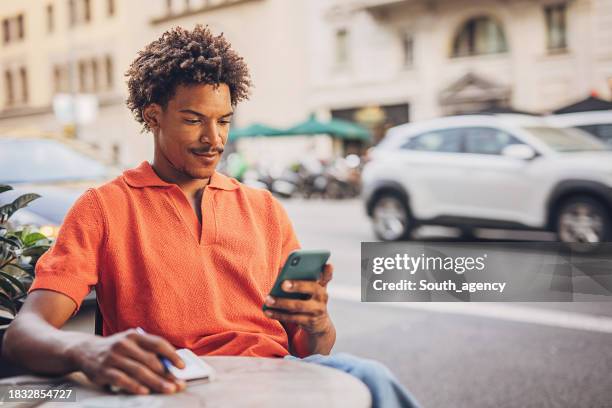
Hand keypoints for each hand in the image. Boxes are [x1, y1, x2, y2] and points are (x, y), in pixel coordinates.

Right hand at [71, 329, 186, 394]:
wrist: (85, 351)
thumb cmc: (116, 349)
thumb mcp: (131, 344)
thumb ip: (147, 352)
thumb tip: (170, 367)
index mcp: (134, 335)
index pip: (158, 344)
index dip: (172, 355)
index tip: (182, 367)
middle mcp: (124, 344)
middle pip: (151, 360)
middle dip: (167, 374)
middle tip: (178, 384)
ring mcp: (113, 357)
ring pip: (139, 371)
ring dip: (156, 382)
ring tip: (168, 389)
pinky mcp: (103, 371)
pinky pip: (122, 380)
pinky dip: (135, 386)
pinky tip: (145, 392)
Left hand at [264, 263, 333, 335]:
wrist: (319, 323)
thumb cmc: (309, 299)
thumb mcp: (309, 288)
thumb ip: (300, 277)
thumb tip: (281, 268)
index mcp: (322, 285)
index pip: (326, 276)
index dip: (327, 271)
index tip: (326, 264)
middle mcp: (323, 296)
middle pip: (311, 288)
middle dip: (298, 285)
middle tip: (283, 283)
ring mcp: (317, 310)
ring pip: (298, 305)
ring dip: (281, 303)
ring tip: (268, 299)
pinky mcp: (309, 322)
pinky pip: (292, 318)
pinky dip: (278, 314)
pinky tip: (267, 311)